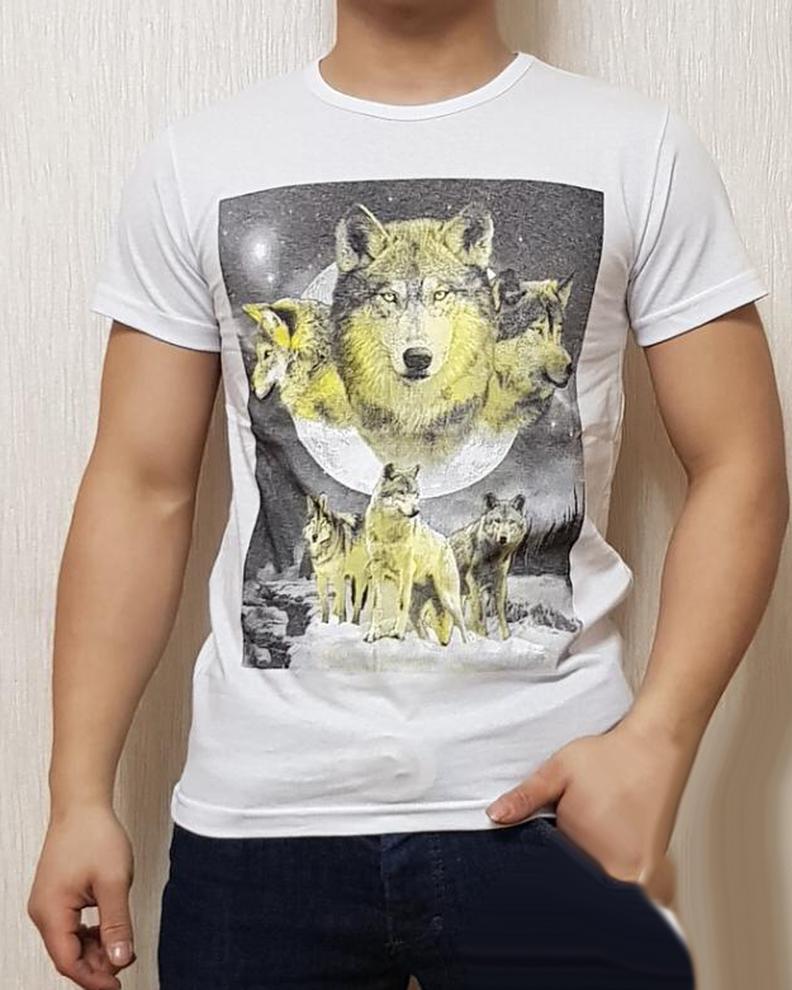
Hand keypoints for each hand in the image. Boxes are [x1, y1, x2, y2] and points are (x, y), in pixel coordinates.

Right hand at [28, 806, 134, 989]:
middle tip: (125, 960)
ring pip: (70, 942)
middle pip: (67, 955)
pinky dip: (90, 933)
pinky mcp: (56, 895)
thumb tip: (120, 959)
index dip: (94, 979)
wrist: (83, 804)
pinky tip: (110, 929)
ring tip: (121, 945)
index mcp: (51, 912)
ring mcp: (48, 903)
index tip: (117, 985)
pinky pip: (71, 926)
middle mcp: (43, 912)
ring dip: (95, 949)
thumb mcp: (113, 882)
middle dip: (96, 964)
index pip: (68, 962)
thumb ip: (117, 924)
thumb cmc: (94, 835)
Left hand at [486, 716, 697, 906]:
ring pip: (603, 887)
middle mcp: (619, 871)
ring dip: (592, 874)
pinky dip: (617, 878)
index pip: (555, 876)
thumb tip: (494, 816)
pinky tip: (611, 846)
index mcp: (589, 851)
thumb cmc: (610, 758)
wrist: (656, 747)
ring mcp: (641, 874)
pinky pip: (630, 888)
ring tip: (593, 835)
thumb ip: (526, 797)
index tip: (538, 857)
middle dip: (565, 872)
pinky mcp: (654, 868)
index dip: (543, 867)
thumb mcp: (558, 771)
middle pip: (581, 885)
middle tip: (573, 834)